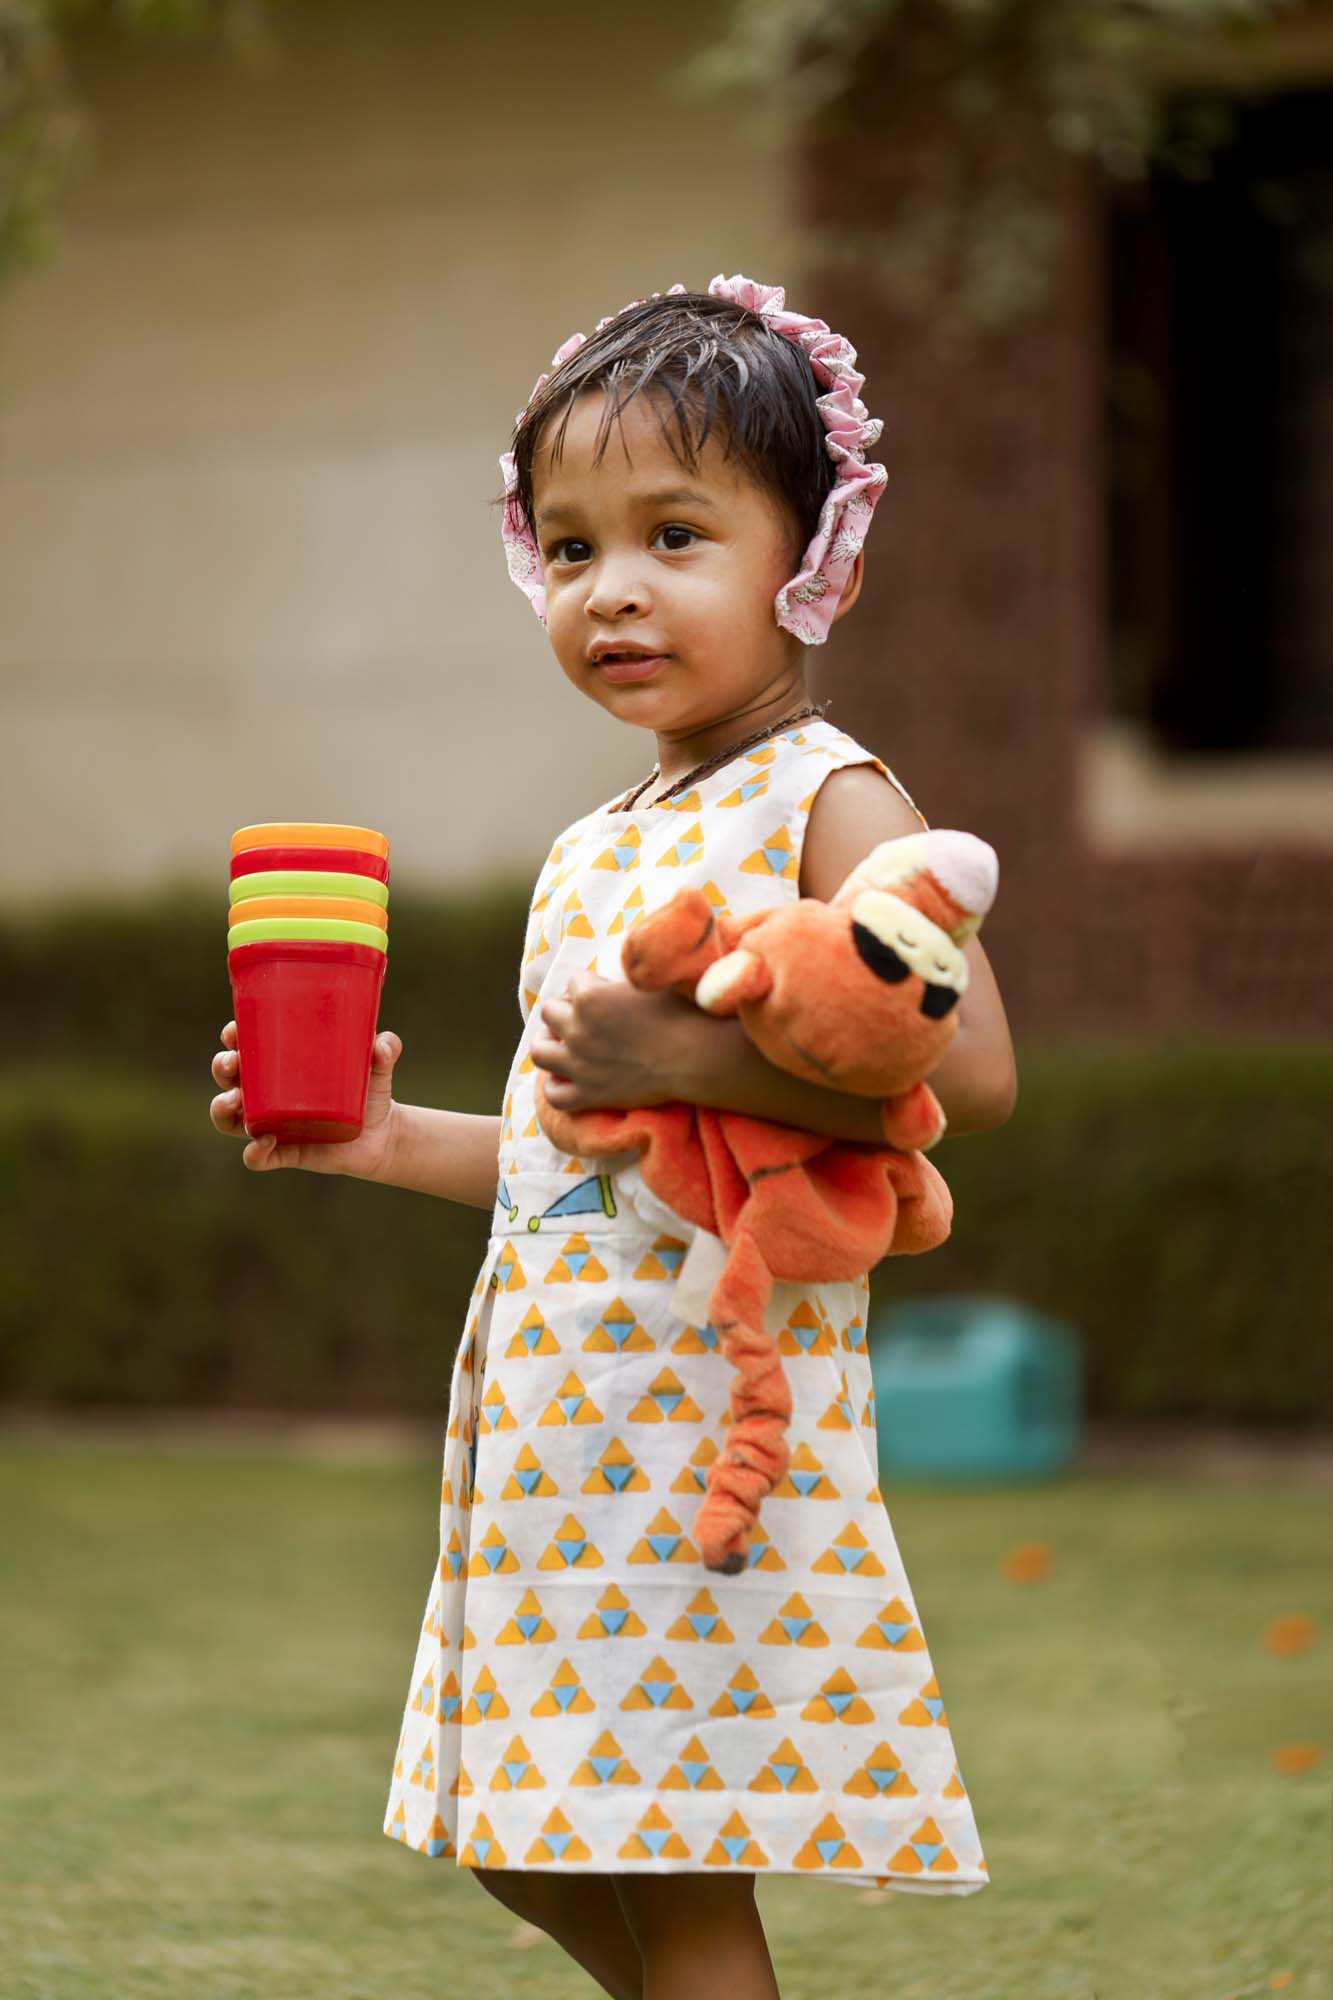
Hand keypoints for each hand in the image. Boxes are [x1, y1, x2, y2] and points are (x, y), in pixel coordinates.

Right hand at [209, 1020, 403, 1177]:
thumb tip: (383, 1044)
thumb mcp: (376, 1068)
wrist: (382, 1135)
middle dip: (222, 1067)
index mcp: (280, 1065)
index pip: (246, 1046)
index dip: (233, 1037)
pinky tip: (264, 1142)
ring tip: (235, 1100)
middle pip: (230, 1078)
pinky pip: (257, 1157)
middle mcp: (268, 1094)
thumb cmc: (368, 1091)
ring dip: (222, 1108)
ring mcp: (272, 1124)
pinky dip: (254, 1152)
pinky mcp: (284, 1152)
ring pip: (230, 1118)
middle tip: (233, 1063)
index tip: (234, 1031)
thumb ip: (384, 1051)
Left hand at [531, 971, 706, 1111]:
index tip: (605, 992)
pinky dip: (556, 1086)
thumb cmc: (680, 1013)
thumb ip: (626, 971)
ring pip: (540, 1051)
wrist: (695, 1057)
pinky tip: (568, 1078)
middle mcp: (577, 1030)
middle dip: (563, 1010)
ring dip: (547, 1043)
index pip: (573, 982)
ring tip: (561, 1042)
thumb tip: (618, 970)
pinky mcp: (589, 1095)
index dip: (588, 984)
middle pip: (549, 1012)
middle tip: (583, 1016)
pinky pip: (555, 1094)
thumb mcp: (649, 979)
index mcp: (589, 997)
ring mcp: (579, 1065)